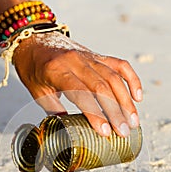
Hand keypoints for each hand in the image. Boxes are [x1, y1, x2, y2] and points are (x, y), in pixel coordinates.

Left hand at [13, 31, 142, 136]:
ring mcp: (89, 57)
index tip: (105, 132)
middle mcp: (76, 61)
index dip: (95, 114)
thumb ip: (55, 111)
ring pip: (114, 78)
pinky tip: (138, 96)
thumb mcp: (37, 92)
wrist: (34, 40)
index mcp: (57, 71)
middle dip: (115, 112)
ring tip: (133, 121)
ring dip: (126, 101)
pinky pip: (119, 65)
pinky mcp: (97, 55)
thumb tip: (69, 131)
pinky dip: (131, 79)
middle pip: (102, 87)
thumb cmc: (33, 68)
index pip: (81, 93)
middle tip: (123, 132)